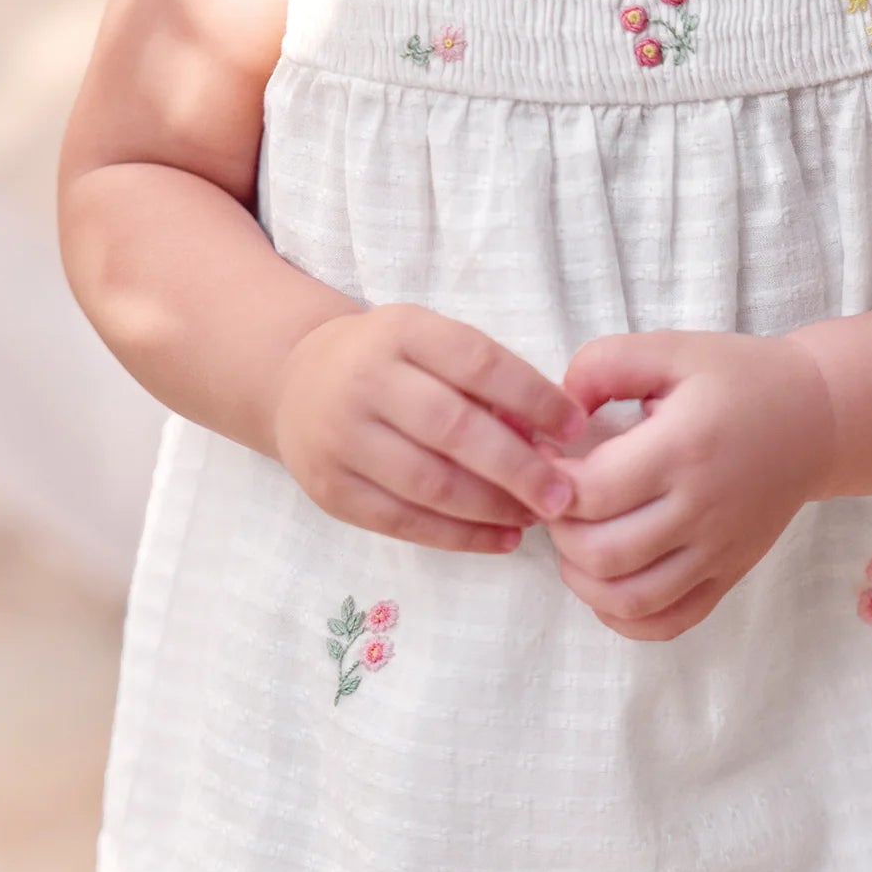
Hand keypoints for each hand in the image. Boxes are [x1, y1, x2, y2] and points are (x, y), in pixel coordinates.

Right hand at [272, 304, 587, 552]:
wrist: (295, 381)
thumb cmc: (389, 363)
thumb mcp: (429, 345)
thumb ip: (485, 382)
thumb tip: (549, 440)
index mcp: (401, 332)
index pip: (477, 362)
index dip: (533, 397)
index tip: (576, 428)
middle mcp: (364, 381)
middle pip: (453, 429)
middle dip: (518, 467)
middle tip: (564, 495)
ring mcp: (341, 438)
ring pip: (429, 484)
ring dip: (494, 507)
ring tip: (536, 517)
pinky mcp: (330, 490)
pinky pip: (404, 522)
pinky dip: (460, 537)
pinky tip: (503, 540)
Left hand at [545, 330, 834, 639]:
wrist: (817, 418)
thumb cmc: (738, 380)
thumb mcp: (672, 349)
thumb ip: (603, 364)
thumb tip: (556, 408)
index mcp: (682, 448)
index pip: (590, 492)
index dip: (549, 482)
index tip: (547, 461)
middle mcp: (701, 508)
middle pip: (602, 552)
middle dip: (559, 532)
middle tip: (559, 502)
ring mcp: (718, 550)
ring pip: (630, 599)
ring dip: (582, 580)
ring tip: (576, 543)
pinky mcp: (729, 574)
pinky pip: (668, 622)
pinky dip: (624, 617)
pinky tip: (607, 583)